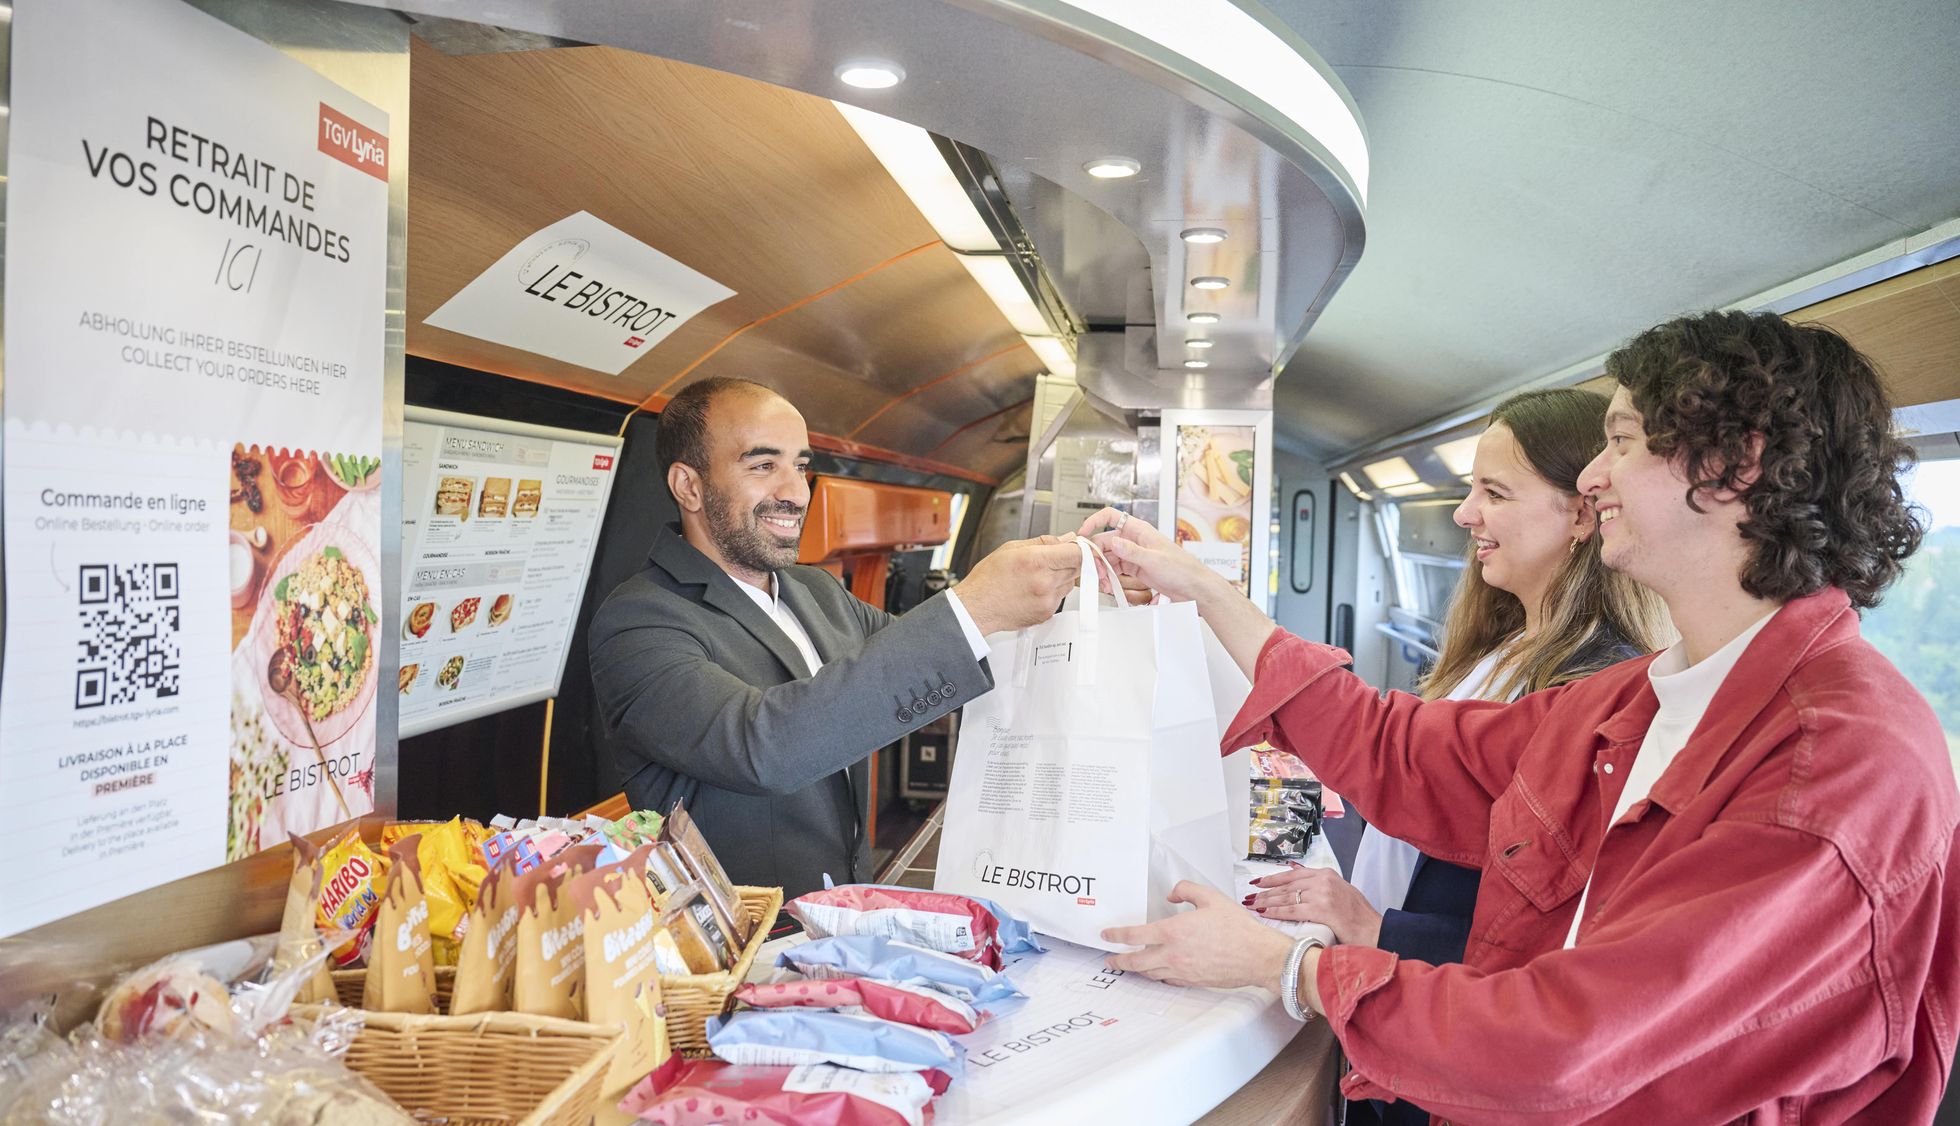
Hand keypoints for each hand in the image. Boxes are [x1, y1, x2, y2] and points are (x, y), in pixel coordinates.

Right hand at [955, 537, 1084, 634]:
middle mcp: (1045, 582)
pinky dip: (1053, 591)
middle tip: (1054, 559)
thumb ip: (1043, 542)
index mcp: (1036, 561)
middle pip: (1078, 567)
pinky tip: (1035, 589)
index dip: (1078, 547)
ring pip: (1071, 582)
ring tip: (1039, 575)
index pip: (1076, 552)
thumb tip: (1066, 538)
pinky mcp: (1047, 613)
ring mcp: (1047, 600)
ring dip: (1062, 576)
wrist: (977, 607)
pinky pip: (1061, 597)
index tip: (1074, 546)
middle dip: (1069, 560)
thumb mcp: (1011, 548)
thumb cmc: (988, 579)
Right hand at [1075, 506, 1222, 603]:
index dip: (1094, 521)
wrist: (1194, 588)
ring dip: (1103, 569)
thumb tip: (1113, 542)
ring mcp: (1135, 555)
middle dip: (1097, 555)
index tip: (1083, 533)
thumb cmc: (1182, 569)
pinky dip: (1110, 576)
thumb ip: (1131, 551)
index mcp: (1140, 531)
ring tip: (1103, 581)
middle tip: (1094, 570)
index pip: (1111, 517)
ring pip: (1109, 557)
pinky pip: (1117, 569)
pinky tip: (1110, 584)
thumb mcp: (1154, 560)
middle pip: (1106, 542)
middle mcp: (1135, 541)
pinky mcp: (1136, 569)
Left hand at [1101, 881, 1293, 989]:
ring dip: (1136, 969)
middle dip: (1119, 960)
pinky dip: (1156, 976)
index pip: (1135, 935)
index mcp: (1174, 932)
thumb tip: (1172, 895)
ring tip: (1128, 965)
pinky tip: (1156, 972)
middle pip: (1136, 961)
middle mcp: (1173, 954)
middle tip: (1110, 958)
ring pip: (1150, 973)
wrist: (1257, 956)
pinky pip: (1167, 980)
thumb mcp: (1210, 897)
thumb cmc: (1237, 928)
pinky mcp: (1192, 981)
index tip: (1106, 935)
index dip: (1116, 935)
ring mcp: (1182, 971)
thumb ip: (1186, 890)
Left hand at [1248, 866, 1381, 946]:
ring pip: (1287, 896)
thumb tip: (1294, 869)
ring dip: (1267, 901)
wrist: (1374, 930)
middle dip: (1266, 891)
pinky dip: (1277, 911)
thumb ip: (1318, 881)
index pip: (1292, 874)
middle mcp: (1323, 880)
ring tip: (1253, 905)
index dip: (1273, 879)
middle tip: (1250, 897)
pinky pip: (1293, 910)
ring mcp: (1323, 894)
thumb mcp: (1340, 889)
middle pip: (1287, 885)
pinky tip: (1265, 913)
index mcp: (1327, 874)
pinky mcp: (1323, 909)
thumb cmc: (1358, 915)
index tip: (1257, 882)